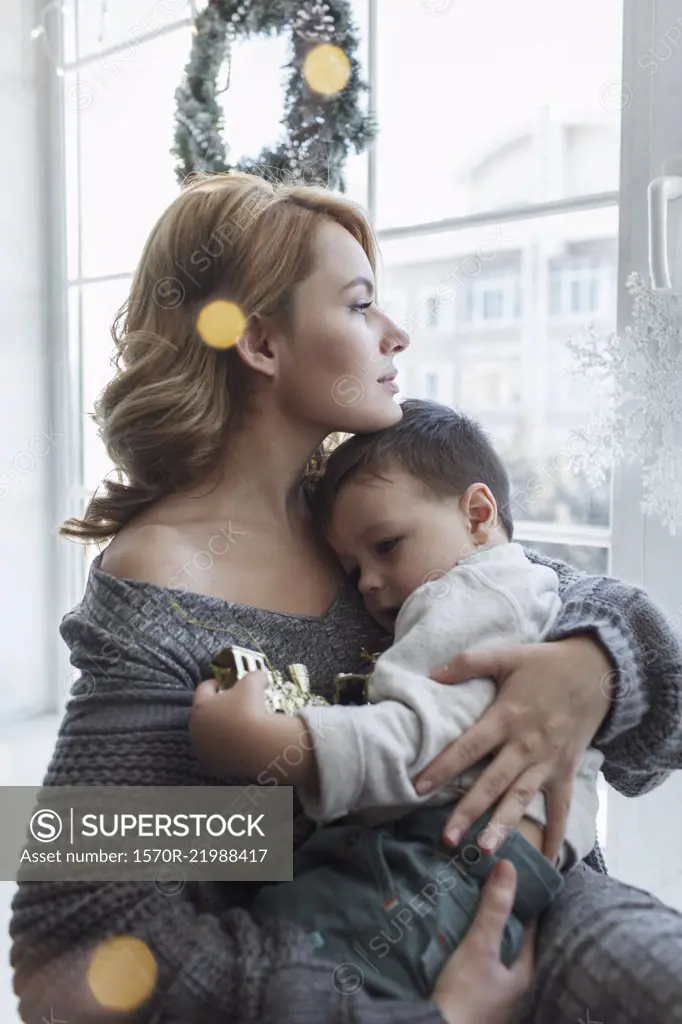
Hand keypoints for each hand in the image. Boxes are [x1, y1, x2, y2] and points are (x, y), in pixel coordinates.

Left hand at [190, 671, 316, 784]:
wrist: (257, 744)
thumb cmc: (250, 710)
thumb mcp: (253, 684)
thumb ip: (254, 676)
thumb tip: (260, 676)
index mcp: (201, 706)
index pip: (204, 689)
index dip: (214, 684)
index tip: (221, 684)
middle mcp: (196, 728)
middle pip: (203, 713)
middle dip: (216, 708)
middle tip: (231, 704)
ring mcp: (203, 748)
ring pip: (208, 735)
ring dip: (219, 729)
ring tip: (237, 725)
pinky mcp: (213, 764)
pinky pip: (217, 752)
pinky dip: (225, 747)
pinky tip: (239, 743)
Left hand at [414, 637, 612, 862]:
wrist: (597, 671)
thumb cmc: (546, 663)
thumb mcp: (507, 654)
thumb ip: (468, 663)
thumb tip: (431, 675)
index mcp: (507, 717)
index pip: (469, 747)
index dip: (443, 767)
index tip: (418, 788)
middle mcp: (526, 745)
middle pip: (492, 782)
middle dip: (468, 811)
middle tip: (447, 838)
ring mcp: (548, 762)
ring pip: (522, 799)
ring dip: (504, 826)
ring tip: (486, 851)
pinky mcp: (566, 771)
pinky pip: (561, 808)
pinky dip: (555, 834)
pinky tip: (547, 862)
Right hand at [431, 860, 534, 1023]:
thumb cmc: (466, 993)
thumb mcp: (480, 947)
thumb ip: (494, 909)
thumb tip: (509, 866)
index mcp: (524, 974)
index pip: (530, 929)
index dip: (522, 902)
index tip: (511, 878)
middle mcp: (514, 986)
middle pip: (510, 941)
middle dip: (499, 916)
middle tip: (486, 886)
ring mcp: (494, 995)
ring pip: (493, 954)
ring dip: (483, 933)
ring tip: (469, 905)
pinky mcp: (473, 998)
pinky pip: (476, 966)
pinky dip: (470, 949)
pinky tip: (456, 937)